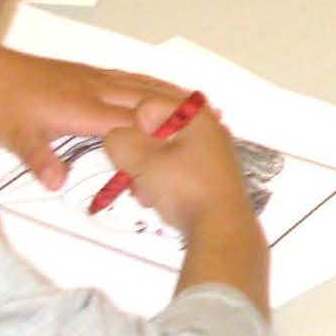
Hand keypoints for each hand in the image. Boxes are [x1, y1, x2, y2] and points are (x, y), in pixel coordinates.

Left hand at [0, 49, 206, 189]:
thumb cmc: (0, 105)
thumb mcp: (15, 137)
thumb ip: (39, 159)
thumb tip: (56, 182)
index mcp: (82, 108)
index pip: (131, 122)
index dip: (163, 133)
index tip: (193, 142)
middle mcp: (94, 89)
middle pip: (146, 100)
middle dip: (180, 112)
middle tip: (216, 122)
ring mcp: (93, 78)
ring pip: (141, 85)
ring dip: (172, 95)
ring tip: (204, 105)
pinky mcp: (87, 74)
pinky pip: (129, 77)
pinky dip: (152, 84)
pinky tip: (163, 89)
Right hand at [107, 89, 262, 238]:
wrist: (220, 229)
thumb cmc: (187, 188)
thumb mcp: (144, 160)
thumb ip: (120, 141)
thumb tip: (115, 138)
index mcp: (196, 115)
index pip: (147, 106)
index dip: (134, 130)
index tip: (138, 152)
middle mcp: (207, 129)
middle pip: (155, 131)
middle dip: (139, 155)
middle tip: (136, 173)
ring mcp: (210, 155)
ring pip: (163, 154)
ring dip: (147, 173)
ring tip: (147, 193)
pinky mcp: (208, 178)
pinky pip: (175, 172)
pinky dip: (162, 184)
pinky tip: (158, 200)